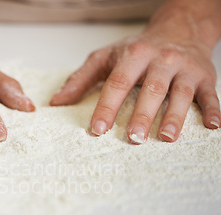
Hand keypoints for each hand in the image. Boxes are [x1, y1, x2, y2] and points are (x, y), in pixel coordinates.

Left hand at [50, 1, 220, 143]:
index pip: (118, 83)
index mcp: (134, 56)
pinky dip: (213, 111)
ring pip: (181, 93)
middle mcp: (161, 61)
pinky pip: (210, 95)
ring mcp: (184, 69)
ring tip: (166, 138)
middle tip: (134, 138)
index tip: (97, 129)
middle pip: (151, 89)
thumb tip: (56, 101)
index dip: (107, 106)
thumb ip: (81, 79)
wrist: (179, 29)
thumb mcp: (105, 58)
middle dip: (142, 114)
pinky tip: (213, 127)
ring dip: (175, 116)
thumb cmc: (138, 50)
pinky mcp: (205, 77)